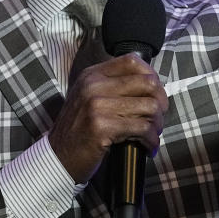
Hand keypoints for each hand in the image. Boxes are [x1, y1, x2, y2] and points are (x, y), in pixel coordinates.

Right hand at [49, 54, 168, 182]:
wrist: (58, 156)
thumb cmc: (79, 130)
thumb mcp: (89, 98)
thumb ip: (113, 86)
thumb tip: (151, 84)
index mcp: (92, 74)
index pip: (132, 61)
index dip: (152, 76)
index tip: (156, 94)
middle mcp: (94, 85)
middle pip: (147, 83)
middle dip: (161, 103)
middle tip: (158, 118)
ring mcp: (97, 105)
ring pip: (149, 107)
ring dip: (157, 125)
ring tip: (152, 135)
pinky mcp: (102, 126)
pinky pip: (142, 129)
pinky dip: (151, 140)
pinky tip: (148, 147)